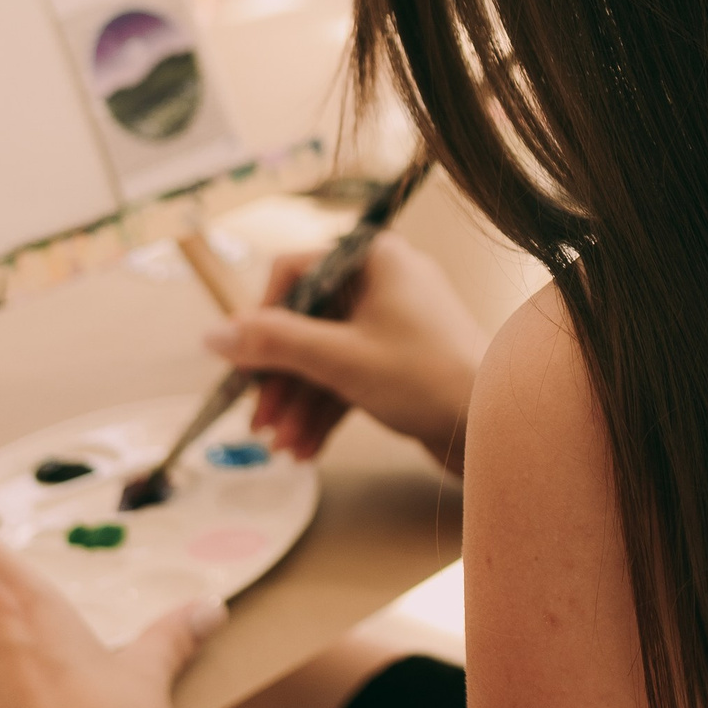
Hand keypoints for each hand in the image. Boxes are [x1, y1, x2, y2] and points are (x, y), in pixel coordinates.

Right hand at [203, 235, 485, 475]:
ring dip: (299, 402)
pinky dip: (326, 409)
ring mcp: (395, 321)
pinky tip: (306, 449)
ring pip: (325, 355)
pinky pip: (349, 375)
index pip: (294, 272)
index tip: (244, 363)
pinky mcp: (402, 359)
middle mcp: (385, 281)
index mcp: (374, 258)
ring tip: (282, 448)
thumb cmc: (428, 376)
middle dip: (280, 377)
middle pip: (307, 321)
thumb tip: (212, 334)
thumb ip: (273, 343)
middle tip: (257, 422)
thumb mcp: (339, 359)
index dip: (261, 318)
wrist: (495, 424)